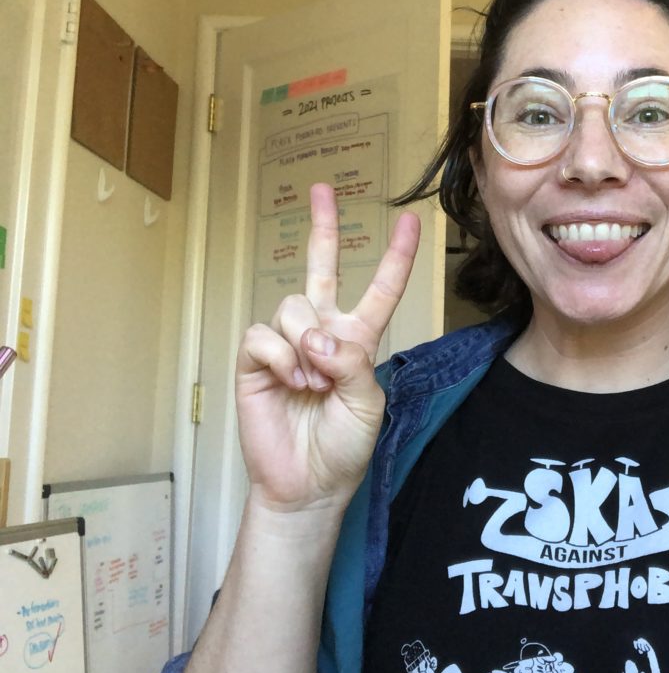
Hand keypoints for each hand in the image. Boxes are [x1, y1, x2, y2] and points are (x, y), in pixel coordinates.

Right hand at [234, 183, 419, 512]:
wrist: (308, 482)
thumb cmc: (344, 445)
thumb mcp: (367, 401)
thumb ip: (351, 361)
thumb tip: (316, 335)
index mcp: (358, 339)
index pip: (380, 289)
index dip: (395, 256)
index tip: (409, 221)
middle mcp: (322, 331)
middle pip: (321, 268)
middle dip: (323, 227)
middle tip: (322, 189)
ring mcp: (287, 343)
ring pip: (293, 305)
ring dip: (305, 344)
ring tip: (311, 383)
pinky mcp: (255, 360)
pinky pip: (263, 334)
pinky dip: (280, 357)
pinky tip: (289, 382)